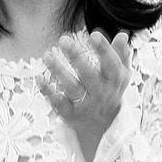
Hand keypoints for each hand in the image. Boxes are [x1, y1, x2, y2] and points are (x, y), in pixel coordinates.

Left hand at [40, 30, 130, 159]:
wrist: (103, 127)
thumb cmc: (109, 92)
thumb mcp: (120, 75)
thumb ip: (121, 54)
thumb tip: (122, 34)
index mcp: (114, 80)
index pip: (111, 64)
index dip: (104, 50)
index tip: (93, 34)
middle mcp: (100, 93)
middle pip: (89, 75)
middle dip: (76, 57)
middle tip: (63, 40)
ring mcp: (85, 104)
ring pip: (71, 88)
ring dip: (58, 71)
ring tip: (47, 56)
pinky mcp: (70, 114)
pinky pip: (58, 102)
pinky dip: (48, 91)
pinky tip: (39, 77)